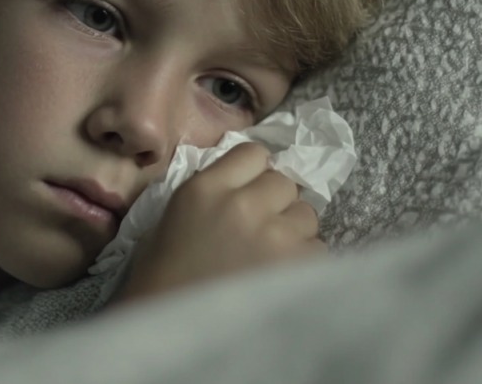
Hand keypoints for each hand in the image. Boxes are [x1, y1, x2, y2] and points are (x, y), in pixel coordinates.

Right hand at [114, 142, 325, 303]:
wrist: (171, 327)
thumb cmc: (163, 275)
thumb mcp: (177, 216)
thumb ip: (214, 191)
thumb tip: (250, 182)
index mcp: (205, 188)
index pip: (254, 153)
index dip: (255, 173)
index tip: (250, 191)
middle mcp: (243, 204)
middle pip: (283, 182)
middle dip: (276, 202)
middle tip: (260, 228)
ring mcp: (274, 235)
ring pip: (306, 214)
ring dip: (293, 231)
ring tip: (270, 255)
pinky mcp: (297, 265)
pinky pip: (317, 248)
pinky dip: (303, 260)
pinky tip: (278, 276)